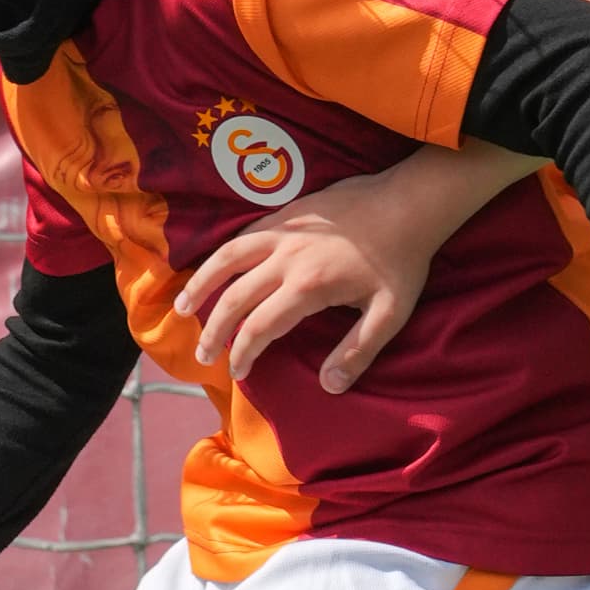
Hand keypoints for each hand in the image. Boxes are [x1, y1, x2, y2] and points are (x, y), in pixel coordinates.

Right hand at [178, 170, 445, 394]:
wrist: (409, 202)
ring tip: (180, 307)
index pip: (260, 326)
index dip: (244, 352)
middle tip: (202, 354)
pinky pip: (244, 235)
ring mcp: (283, 231)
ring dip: (200, 283)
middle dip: (214, 330)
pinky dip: (223, 254)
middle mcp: (286, 258)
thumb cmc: (402, 260)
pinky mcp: (286, 213)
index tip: (236, 372)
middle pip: (234, 296)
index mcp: (307, 286)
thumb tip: (329, 387)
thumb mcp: (390, 314)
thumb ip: (358, 351)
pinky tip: (215, 267)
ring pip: (227, 258)